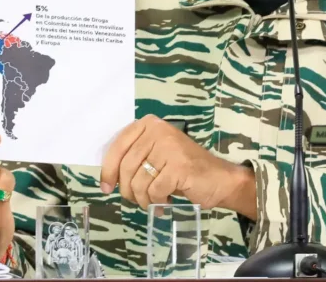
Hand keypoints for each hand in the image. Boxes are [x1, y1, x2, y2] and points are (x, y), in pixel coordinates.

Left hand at [99, 115, 254, 216]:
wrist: (220, 179)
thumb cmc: (184, 170)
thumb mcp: (155, 155)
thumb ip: (134, 158)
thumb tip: (107, 179)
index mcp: (149, 124)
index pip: (117, 146)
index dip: (108, 170)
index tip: (106, 188)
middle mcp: (158, 131)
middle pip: (126, 167)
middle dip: (128, 190)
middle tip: (137, 200)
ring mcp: (169, 148)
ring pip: (138, 182)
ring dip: (144, 199)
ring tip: (154, 201)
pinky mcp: (179, 167)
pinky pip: (154, 191)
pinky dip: (158, 202)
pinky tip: (166, 201)